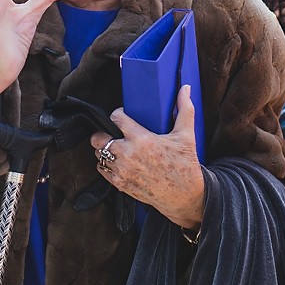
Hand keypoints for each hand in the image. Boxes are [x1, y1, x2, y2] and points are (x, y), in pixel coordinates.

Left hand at [91, 85, 205, 230]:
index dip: (117, 114)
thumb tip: (185, 88)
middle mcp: (128, 154)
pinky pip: (102, 170)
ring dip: (104, 149)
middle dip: (103, 133)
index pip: (116, 119)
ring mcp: (122, 171)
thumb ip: (184, 109)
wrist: (184, 196)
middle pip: (98, 138)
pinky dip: (106, 165)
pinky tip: (117, 161)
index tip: (121, 116)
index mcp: (142, 139)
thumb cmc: (185, 165)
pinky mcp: (120, 184)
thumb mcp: (186, 135)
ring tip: (115, 147)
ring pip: (99, 154)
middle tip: (111, 133)